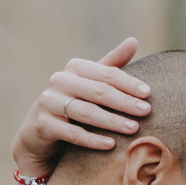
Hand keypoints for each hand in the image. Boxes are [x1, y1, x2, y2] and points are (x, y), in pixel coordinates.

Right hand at [10, 37, 152, 180]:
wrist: (37, 131)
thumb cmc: (71, 103)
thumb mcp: (90, 83)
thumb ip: (111, 64)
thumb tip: (134, 40)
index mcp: (74, 67)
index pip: (107, 73)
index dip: (128, 83)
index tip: (148, 94)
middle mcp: (59, 81)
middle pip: (98, 92)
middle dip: (124, 102)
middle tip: (146, 111)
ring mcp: (49, 103)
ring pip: (86, 112)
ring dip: (112, 121)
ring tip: (133, 128)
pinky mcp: (43, 125)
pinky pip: (72, 133)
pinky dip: (92, 139)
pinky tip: (111, 144)